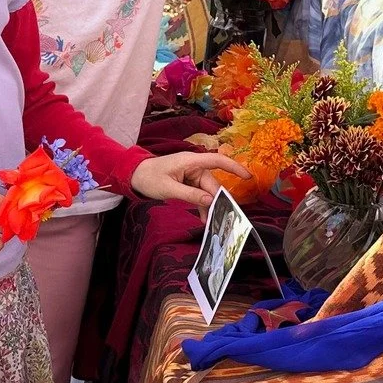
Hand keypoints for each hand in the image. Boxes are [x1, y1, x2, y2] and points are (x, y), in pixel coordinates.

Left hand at [131, 151, 247, 208]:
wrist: (135, 176)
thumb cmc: (149, 177)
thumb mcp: (169, 188)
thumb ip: (190, 194)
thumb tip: (210, 200)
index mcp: (191, 161)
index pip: (217, 161)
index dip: (234, 167)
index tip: (248, 176)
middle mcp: (194, 166)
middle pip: (212, 183)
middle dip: (216, 200)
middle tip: (220, 217)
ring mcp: (192, 174)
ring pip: (207, 190)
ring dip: (208, 205)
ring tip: (209, 221)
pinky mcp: (188, 181)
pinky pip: (200, 193)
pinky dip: (202, 204)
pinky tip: (202, 217)